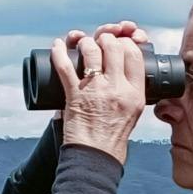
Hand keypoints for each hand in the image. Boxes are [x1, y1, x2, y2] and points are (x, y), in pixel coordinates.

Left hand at [50, 24, 148, 161]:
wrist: (96, 156)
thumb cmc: (113, 137)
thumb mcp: (133, 112)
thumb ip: (130, 91)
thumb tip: (124, 70)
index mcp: (134, 93)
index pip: (133, 55)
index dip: (125, 43)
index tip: (118, 44)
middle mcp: (117, 89)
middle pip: (113, 47)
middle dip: (105, 37)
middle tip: (99, 41)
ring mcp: (95, 91)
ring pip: (91, 51)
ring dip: (84, 42)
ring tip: (81, 44)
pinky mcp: (74, 95)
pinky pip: (64, 66)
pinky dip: (58, 52)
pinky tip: (57, 45)